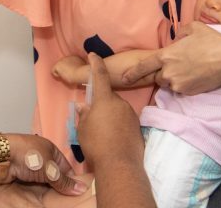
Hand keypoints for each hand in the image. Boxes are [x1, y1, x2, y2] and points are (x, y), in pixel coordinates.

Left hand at [0, 133, 86, 206]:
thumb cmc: (27, 155)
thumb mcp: (50, 169)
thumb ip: (64, 181)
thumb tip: (81, 189)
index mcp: (51, 149)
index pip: (66, 167)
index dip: (70, 179)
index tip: (75, 192)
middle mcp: (40, 156)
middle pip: (53, 174)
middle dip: (58, 185)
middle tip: (64, 199)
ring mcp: (28, 164)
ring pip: (42, 180)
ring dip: (45, 189)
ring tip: (52, 201)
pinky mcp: (18, 173)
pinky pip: (31, 183)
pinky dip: (34, 190)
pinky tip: (38, 198)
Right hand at [77, 53, 144, 169]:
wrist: (119, 165)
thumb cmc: (96, 145)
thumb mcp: (82, 129)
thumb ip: (83, 115)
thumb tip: (84, 106)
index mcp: (104, 100)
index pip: (100, 76)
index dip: (95, 63)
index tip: (93, 55)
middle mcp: (120, 103)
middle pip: (109, 98)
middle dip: (101, 104)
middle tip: (93, 119)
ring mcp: (131, 114)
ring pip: (117, 110)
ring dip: (110, 116)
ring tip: (102, 133)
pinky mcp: (137, 127)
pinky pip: (125, 121)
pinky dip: (118, 126)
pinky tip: (112, 139)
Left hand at [122, 22, 220, 94]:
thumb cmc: (212, 40)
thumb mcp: (193, 28)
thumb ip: (179, 34)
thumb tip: (176, 39)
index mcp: (166, 55)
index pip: (143, 67)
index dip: (132, 73)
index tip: (123, 78)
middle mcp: (168, 72)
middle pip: (157, 77)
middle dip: (163, 72)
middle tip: (178, 65)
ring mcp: (178, 84)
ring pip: (170, 83)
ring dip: (174, 78)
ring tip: (190, 69)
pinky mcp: (188, 92)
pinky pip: (181, 89)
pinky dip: (185, 84)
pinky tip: (196, 75)